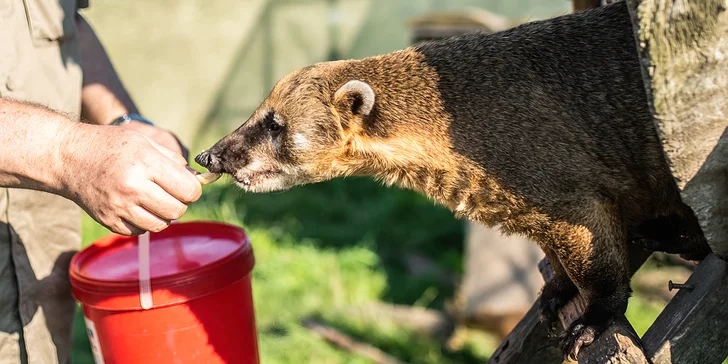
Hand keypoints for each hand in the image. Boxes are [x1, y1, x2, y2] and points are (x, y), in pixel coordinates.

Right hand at [57, 123, 201, 234]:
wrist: (68, 158)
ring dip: (163, 215)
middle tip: (172, 193)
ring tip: (154, 199)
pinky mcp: (109, 221)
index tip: (187, 185)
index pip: (188, 190)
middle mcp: (132, 188)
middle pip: (177, 211)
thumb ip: (174, 160)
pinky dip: (145, 221)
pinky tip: (137, 206)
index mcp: (145, 164)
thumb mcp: (144, 140)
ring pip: (161, 225)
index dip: (193, 189)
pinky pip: (141, 231)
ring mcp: (119, 207)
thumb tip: (197, 180)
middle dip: (180, 203)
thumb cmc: (110, 145)